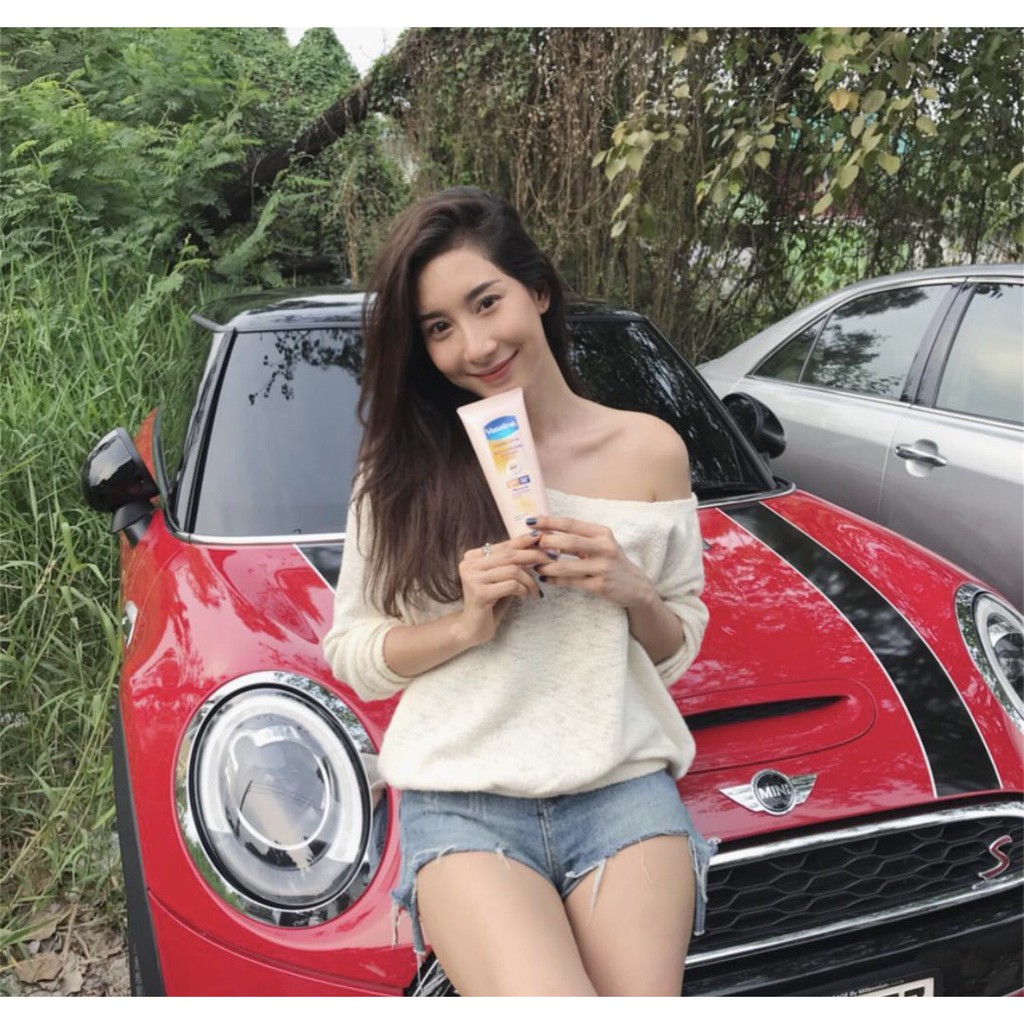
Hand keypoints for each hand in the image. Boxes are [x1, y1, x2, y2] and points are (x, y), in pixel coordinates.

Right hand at [455, 532, 548, 645]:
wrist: (473, 627)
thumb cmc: (491, 601)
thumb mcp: (501, 577)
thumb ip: (512, 561)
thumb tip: (537, 540)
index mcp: (473, 556)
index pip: (505, 545)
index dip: (525, 542)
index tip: (544, 540)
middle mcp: (469, 564)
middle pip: (510, 555)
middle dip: (534, 556)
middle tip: (551, 560)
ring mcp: (473, 578)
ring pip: (513, 570)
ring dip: (530, 580)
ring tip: (535, 590)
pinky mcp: (480, 593)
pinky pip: (512, 585)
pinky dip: (523, 590)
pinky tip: (524, 597)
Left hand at [529, 515, 654, 609]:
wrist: (635, 587)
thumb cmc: (611, 562)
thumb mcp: (600, 544)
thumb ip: (578, 538)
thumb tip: (546, 533)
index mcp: (602, 533)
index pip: (571, 523)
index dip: (549, 521)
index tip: (530, 521)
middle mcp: (604, 547)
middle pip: (569, 541)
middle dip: (546, 542)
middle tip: (530, 545)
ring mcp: (603, 567)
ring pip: (567, 565)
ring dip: (547, 566)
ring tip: (534, 565)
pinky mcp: (600, 585)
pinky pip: (571, 582)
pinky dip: (555, 580)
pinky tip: (545, 579)